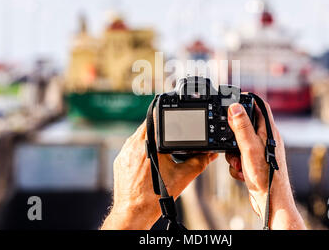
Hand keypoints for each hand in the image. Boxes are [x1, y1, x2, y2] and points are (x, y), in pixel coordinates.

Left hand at [101, 121, 216, 229]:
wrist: (134, 212)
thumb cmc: (154, 197)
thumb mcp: (183, 176)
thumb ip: (199, 161)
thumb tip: (209, 155)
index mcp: (148, 143)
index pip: (156, 118)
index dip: (166, 116)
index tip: (173, 119)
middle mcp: (133, 144)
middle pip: (148, 127)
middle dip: (160, 131)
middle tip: (169, 141)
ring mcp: (124, 152)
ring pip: (139, 137)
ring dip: (150, 141)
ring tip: (161, 153)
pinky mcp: (119, 161)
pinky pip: (131, 149)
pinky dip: (141, 152)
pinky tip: (149, 163)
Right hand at [226, 101, 305, 229]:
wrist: (270, 202)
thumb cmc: (266, 176)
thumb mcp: (249, 147)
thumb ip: (242, 126)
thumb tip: (235, 107)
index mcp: (268, 131)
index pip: (260, 106)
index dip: (247, 99)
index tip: (234, 99)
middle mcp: (266, 139)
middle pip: (245, 125)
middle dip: (234, 135)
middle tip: (232, 144)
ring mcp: (261, 152)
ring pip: (239, 143)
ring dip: (234, 154)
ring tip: (239, 163)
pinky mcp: (255, 163)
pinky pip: (240, 157)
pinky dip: (237, 164)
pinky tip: (242, 172)